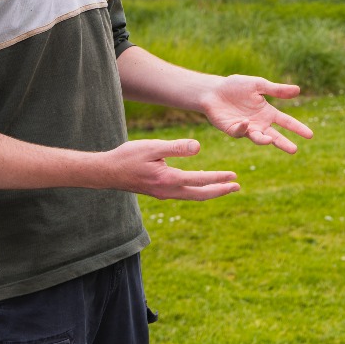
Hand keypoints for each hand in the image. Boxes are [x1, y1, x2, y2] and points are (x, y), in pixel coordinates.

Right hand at [107, 139, 239, 200]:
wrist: (106, 172)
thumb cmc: (128, 156)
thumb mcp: (152, 147)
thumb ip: (176, 147)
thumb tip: (198, 147)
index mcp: (168, 179)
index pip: (199, 180)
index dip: (218, 178)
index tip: (234, 176)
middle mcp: (168, 191)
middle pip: (200, 195)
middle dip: (220, 191)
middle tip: (237, 186)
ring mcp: (163, 194)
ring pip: (192, 196)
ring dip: (210, 192)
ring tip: (226, 187)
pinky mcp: (159, 192)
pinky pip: (184, 194)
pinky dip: (198, 191)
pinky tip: (202, 185)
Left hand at [202, 74, 313, 152]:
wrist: (213, 90)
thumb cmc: (235, 86)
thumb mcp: (258, 85)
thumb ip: (277, 90)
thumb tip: (298, 90)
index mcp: (267, 112)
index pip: (286, 122)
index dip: (298, 128)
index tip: (310, 135)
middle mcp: (259, 123)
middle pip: (275, 136)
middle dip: (284, 143)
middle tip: (294, 150)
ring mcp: (246, 128)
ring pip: (258, 138)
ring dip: (264, 140)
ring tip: (269, 140)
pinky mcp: (232, 130)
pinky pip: (240, 132)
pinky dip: (244, 128)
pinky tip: (245, 122)